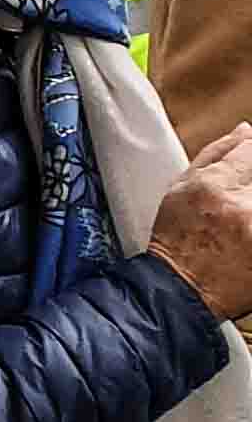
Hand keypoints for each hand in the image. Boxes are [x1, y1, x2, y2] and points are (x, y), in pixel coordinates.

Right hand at [152, 124, 251, 320]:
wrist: (183, 289)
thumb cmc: (176, 239)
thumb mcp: (180, 188)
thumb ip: (215, 154)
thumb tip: (245, 132)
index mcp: (214, 187)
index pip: (251, 150)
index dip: (250, 151)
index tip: (247, 159)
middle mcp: (243, 207)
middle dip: (249, 182)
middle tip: (238, 198)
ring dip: (249, 203)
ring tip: (238, 217)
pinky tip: (243, 230)